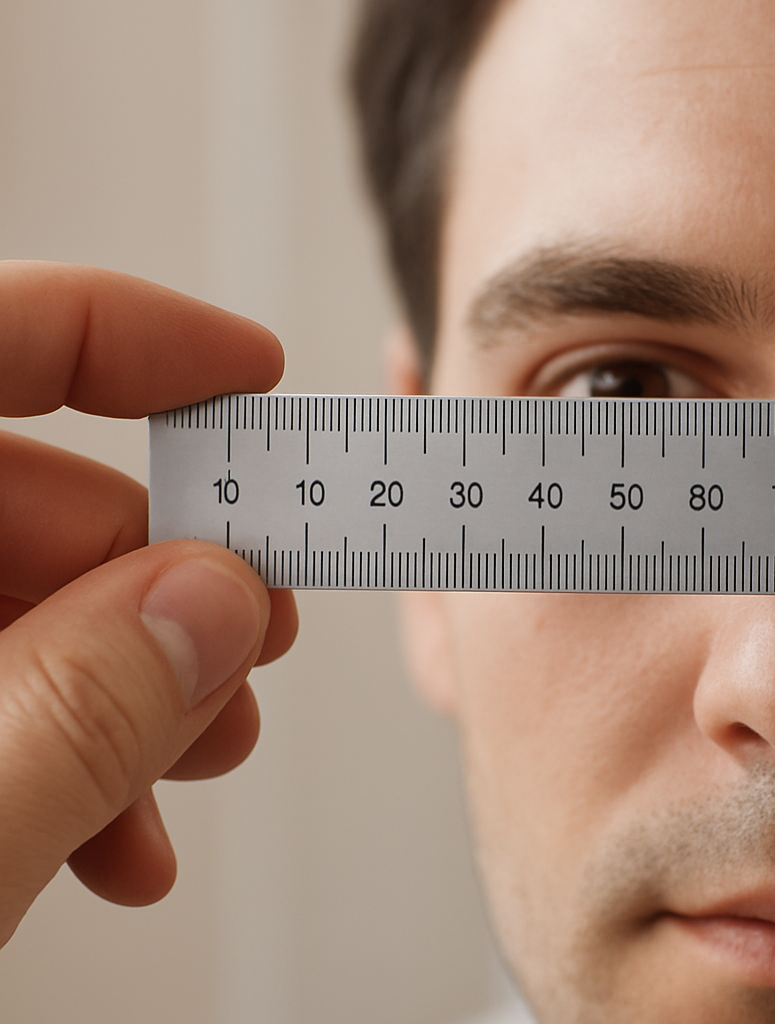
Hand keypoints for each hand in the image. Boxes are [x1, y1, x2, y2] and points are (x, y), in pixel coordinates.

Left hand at [0, 261, 298, 946]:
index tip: (248, 374)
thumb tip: (212, 605)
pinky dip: (54, 744)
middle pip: (4, 483)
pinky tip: (108, 829)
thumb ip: (66, 717)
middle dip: (158, 565)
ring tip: (192, 759)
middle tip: (250, 635)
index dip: (129, 335)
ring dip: (125, 673)